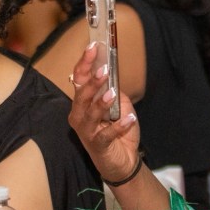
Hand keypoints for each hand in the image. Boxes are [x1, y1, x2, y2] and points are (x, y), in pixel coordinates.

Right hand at [67, 42, 140, 181]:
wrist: (123, 162)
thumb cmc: (118, 133)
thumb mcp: (120, 107)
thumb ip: (115, 93)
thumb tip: (115, 79)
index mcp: (83, 103)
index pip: (79, 79)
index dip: (85, 63)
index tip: (92, 47)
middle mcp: (79, 115)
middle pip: (80, 94)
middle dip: (91, 81)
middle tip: (104, 69)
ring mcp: (86, 131)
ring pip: (90, 113)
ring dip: (101, 102)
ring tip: (112, 93)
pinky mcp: (98, 145)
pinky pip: (107, 134)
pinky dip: (119, 126)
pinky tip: (130, 120)